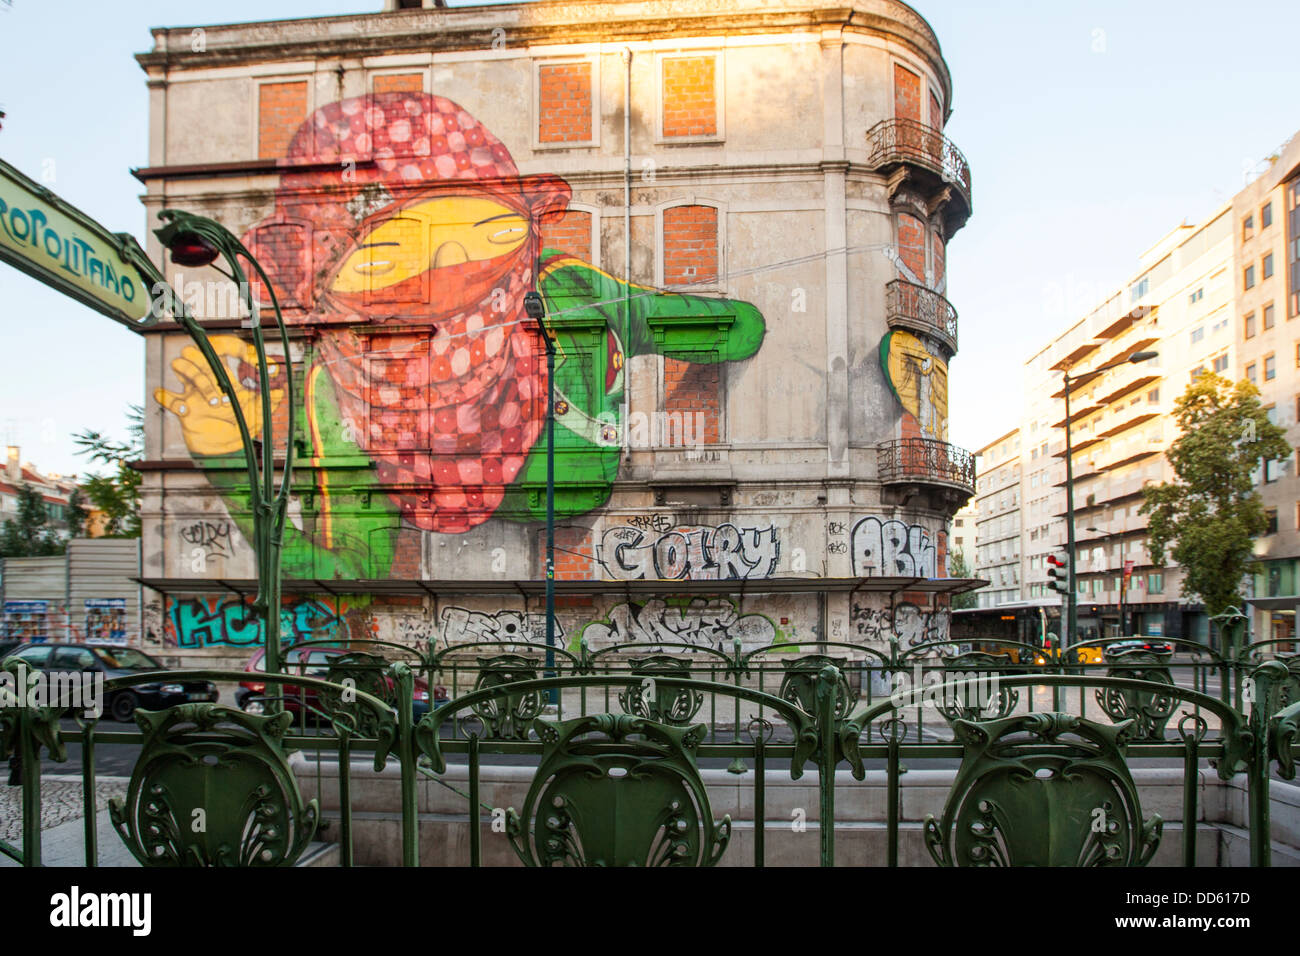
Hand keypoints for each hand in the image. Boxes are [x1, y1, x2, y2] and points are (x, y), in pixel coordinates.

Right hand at [154, 336, 284, 455]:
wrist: (221, 449)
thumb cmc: (237, 425)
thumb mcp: (256, 414)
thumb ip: (268, 402)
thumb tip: (280, 390)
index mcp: (225, 374)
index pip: (223, 346)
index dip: (236, 347)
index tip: (253, 360)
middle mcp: (207, 377)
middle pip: (195, 349)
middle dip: (210, 364)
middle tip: (228, 388)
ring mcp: (192, 390)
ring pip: (179, 363)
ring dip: (199, 380)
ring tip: (216, 403)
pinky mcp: (182, 407)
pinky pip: (164, 395)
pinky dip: (172, 400)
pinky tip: (185, 410)